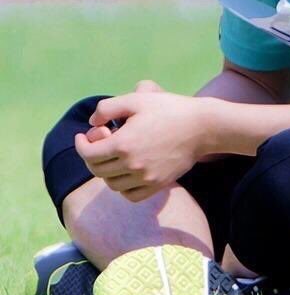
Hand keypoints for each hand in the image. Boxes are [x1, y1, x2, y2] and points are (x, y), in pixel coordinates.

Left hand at [74, 82, 207, 202]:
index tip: (83, 137)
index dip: (81, 144)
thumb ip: (107, 108)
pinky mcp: (158, 184)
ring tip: (116, 157)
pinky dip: (124, 188)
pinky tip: (128, 173)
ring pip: (112, 184)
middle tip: (101, 142)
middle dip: (92, 156)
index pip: (88, 153)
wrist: (203, 126)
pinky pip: (130, 195)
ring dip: (107, 172)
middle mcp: (132, 164)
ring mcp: (146, 177)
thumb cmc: (170, 109)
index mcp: (123, 143)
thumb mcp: (137, 99)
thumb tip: (92, 123)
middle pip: (97, 170)